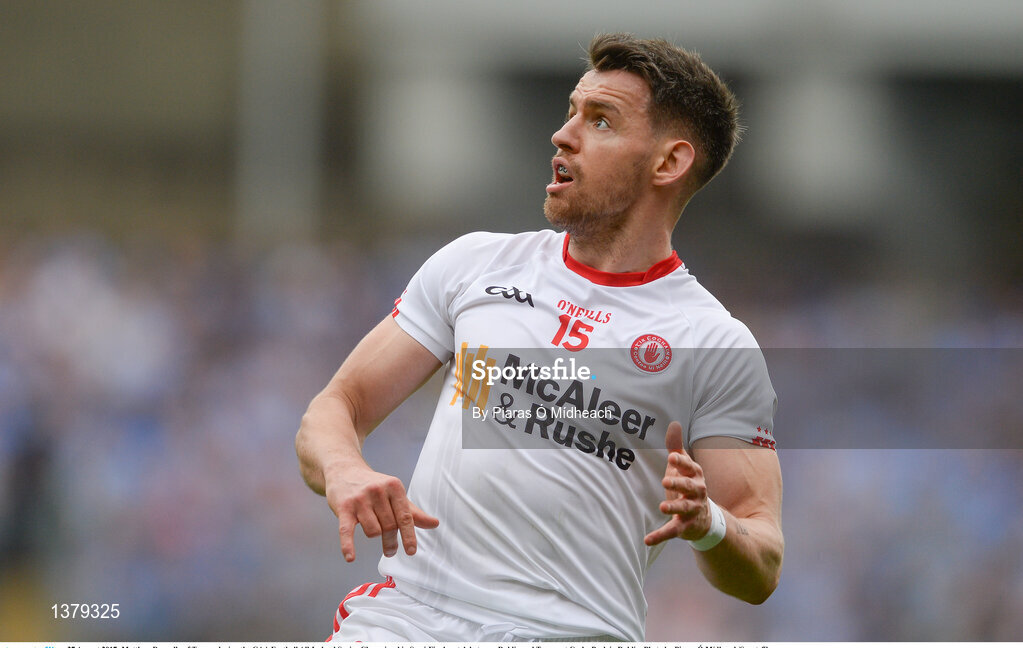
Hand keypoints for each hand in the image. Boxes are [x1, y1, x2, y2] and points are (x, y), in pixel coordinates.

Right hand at [325, 464, 439, 561]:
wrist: (345, 470)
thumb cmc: (374, 486)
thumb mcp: (395, 494)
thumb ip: (413, 512)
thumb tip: (435, 524)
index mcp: (394, 487)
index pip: (405, 516)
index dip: (409, 535)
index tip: (411, 551)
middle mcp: (377, 491)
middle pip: (389, 526)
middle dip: (390, 541)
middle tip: (391, 550)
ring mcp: (359, 499)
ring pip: (373, 531)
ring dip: (374, 535)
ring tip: (372, 529)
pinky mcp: (343, 507)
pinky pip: (346, 531)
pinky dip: (348, 545)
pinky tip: (350, 557)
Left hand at [644, 421, 712, 545]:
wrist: (705, 518)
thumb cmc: (688, 485)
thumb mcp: (683, 467)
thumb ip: (676, 446)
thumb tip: (674, 423)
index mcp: (695, 476)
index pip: (691, 468)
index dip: (682, 463)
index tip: (672, 457)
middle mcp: (697, 493)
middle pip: (689, 487)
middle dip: (678, 483)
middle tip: (665, 480)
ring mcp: (691, 511)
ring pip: (683, 509)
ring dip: (673, 508)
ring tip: (662, 507)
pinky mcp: (684, 527)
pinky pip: (672, 531)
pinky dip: (660, 536)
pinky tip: (647, 540)